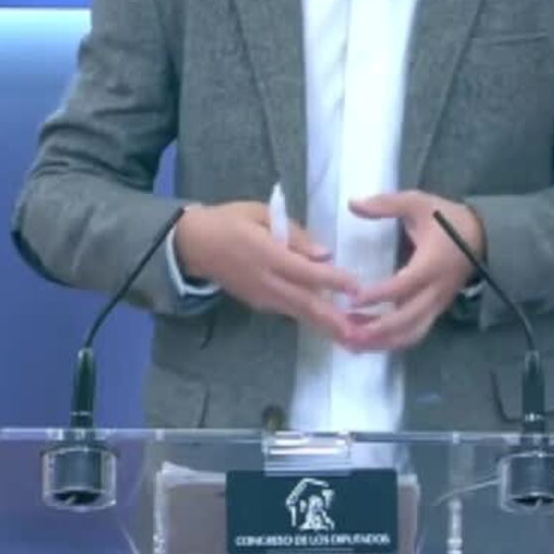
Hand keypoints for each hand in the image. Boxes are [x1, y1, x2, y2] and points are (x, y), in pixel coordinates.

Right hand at [173, 201, 359, 340]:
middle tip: (360, 334)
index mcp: (267, 256)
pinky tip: (330, 325)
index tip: (357, 288)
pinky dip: (311, 320)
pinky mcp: (259, 304)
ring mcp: (262, 297)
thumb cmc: (229, 221)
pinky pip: (289, 312)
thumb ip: (294, 235)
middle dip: (333, 320)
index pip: (306, 272)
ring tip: (352, 339)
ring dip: (325, 326)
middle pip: (305, 303)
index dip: (332, 280)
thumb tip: (324, 254)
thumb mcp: (260, 214)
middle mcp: (267, 282)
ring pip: (299, 314)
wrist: (193, 245)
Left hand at [344, 191, 481, 351]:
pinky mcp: (435, 312)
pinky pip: (414, 333)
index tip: (352, 299)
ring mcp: (437, 305)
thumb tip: (353, 204)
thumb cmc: (448, 219)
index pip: (403, 286)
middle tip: (345, 331)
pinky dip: (391, 341)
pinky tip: (368, 340)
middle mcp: (435, 290)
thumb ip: (386, 204)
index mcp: (431, 264)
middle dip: (376, 329)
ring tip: (351, 342)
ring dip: (382, 341)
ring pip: (411, 333)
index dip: (378, 295)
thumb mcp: (418, 202)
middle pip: (406, 319)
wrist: (482, 235)